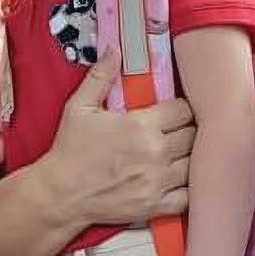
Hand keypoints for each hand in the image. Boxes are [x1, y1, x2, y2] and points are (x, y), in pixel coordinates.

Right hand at [47, 48, 194, 227]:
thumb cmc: (70, 150)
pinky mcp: (155, 205)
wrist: (60, 194)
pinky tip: (177, 180)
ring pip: (194, 164)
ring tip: (177, 154)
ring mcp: (157, 181)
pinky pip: (188, 197)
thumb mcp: (79, 107)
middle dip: (186, 130)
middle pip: (194, 135)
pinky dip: (187, 189)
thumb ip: (101, 76)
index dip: (180, 108)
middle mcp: (155, 153)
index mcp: (141, 125)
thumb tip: (114, 50)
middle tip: (175, 132)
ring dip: (188, 157)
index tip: (172, 112)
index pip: (184, 110)